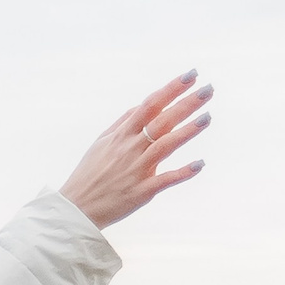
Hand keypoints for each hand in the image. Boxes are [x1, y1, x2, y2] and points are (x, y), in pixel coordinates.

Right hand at [58, 72, 212, 229]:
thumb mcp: (101, 142)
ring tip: (208, 117)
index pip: (150, 105)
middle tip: (208, 89)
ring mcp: (137, 170)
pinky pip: (165, 180)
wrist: (76, 208)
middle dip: (186, 104)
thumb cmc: (89, 174)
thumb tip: (140, 106)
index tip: (191, 75)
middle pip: (162, 121)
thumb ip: (122, 123)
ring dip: (188, 131)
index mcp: (122, 134)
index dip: (171, 89)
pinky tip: (200, 164)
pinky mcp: (141, 192)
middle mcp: (131, 148)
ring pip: (166, 145)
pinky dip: (182, 172)